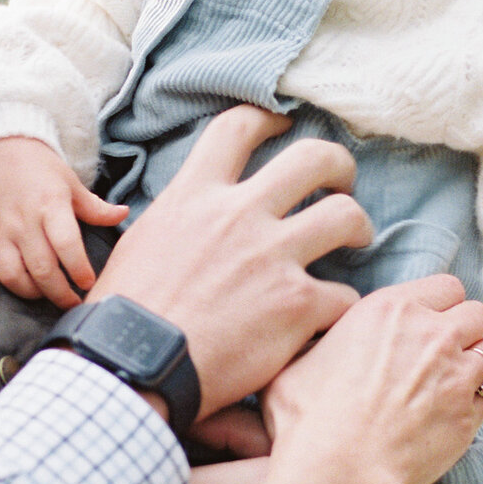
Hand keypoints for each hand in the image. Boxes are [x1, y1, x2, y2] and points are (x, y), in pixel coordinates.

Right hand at [0, 137, 125, 307]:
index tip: (89, 284)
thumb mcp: (72, 185)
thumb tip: (124, 214)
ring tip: (44, 294)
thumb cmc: (42, 171)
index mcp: (49, 205)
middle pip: (41, 268)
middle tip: (72, 302)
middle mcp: (22, 219)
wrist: (1, 150)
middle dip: (60, 293)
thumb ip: (96, 208)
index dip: (79, 270)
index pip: (66, 245)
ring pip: (10, 273)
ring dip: (29, 292)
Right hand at [89, 106, 371, 416]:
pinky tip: (333, 315)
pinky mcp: (296, 306)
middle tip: (342, 183)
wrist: (133, 365)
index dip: (269, 118)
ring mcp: (272, 258)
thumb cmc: (123, 315)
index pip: (238, 127)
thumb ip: (178, 220)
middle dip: (339, 164)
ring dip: (359, 225)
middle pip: (314, 158)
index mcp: (195, 195)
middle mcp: (239, 216)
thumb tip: (188, 218)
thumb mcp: (140, 243)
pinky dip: (343, 306)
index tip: (284, 124)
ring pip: (346, 215)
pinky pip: (345, 295)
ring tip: (356, 239)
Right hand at [264, 278, 482, 483]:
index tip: (427, 322)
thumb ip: (324, 341)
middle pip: (477, 312)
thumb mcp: (298, 361)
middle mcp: (432, 334)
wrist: (337, 472)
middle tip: (442, 352)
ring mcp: (457, 375)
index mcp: (390, 309)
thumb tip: (324, 342)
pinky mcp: (469, 416)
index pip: (446, 285)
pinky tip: (448, 416)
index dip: (440, 304)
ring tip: (448, 384)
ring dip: (474, 365)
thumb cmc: (308, 419)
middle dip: (465, 329)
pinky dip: (474, 403)